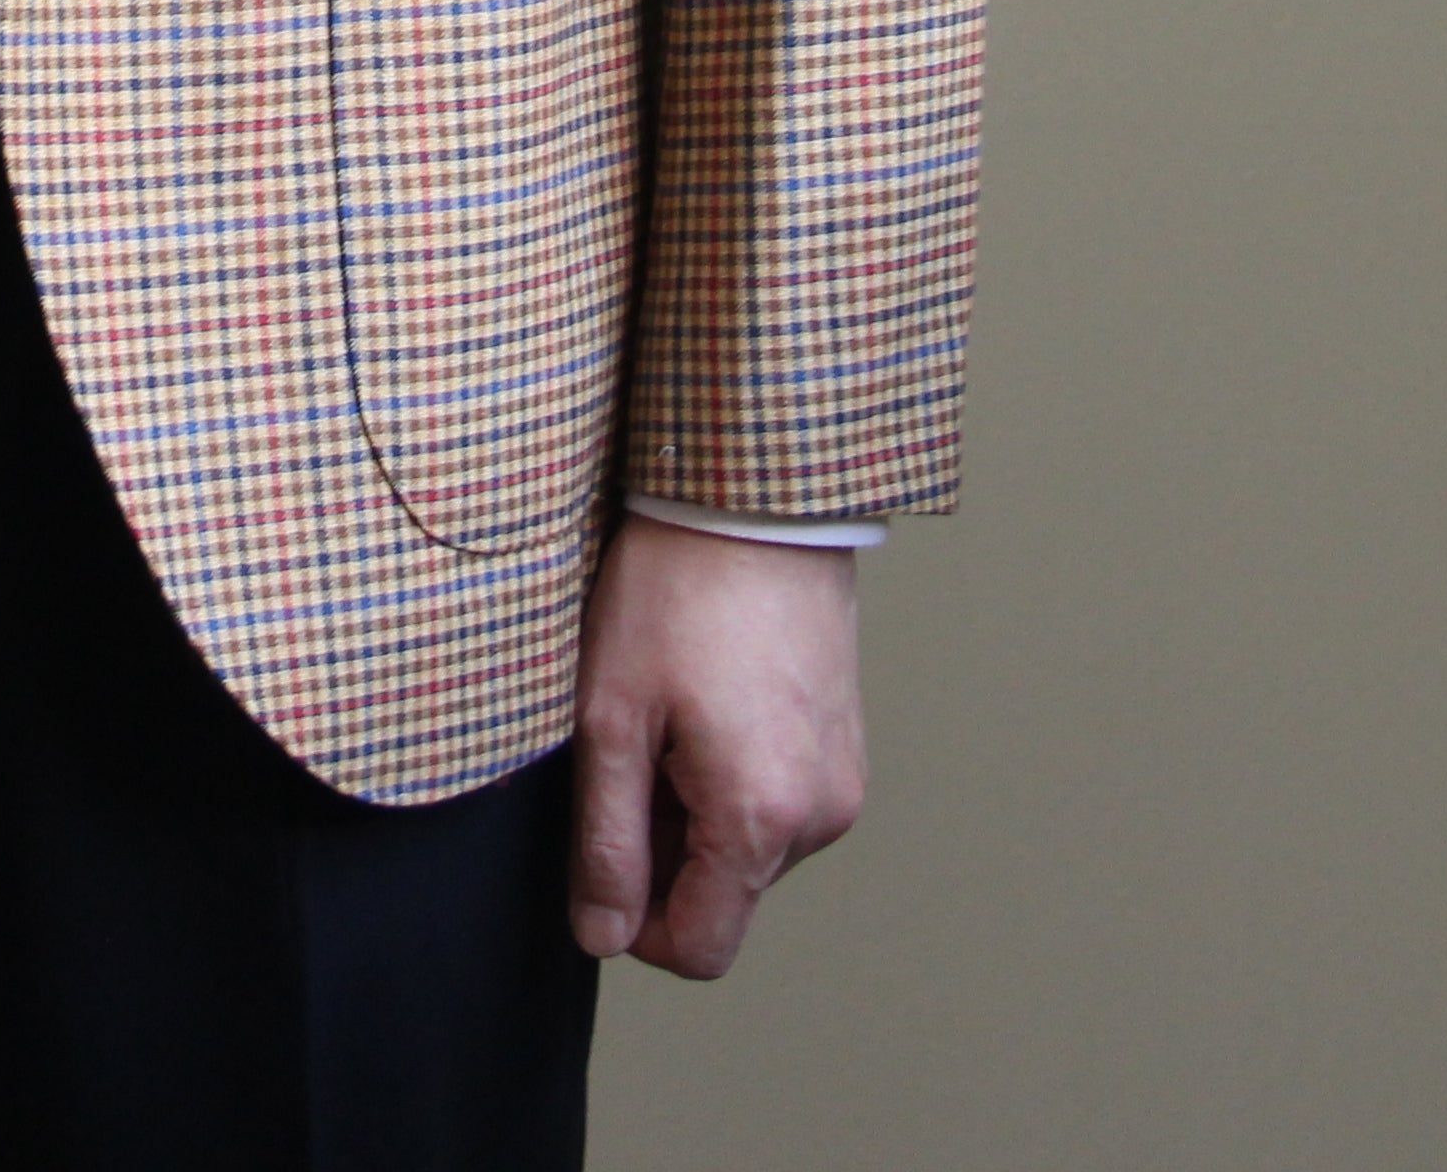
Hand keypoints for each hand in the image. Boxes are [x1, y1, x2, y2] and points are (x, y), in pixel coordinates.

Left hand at [568, 516, 866, 978]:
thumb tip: (603, 935)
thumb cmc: (676, 592)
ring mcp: (842, 781)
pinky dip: (732, 778)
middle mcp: (820, 815)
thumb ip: (607, 844)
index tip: (601, 855)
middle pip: (721, 895)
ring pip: (746, 849)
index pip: (700, 947)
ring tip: (670, 713)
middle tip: (630, 747)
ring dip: (695, 809)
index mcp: (761, 818)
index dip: (634, 924)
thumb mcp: (611, 719)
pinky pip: (777, 804)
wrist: (757, 499)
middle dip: (662, 847)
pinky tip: (706, 701)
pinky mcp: (846, 748)